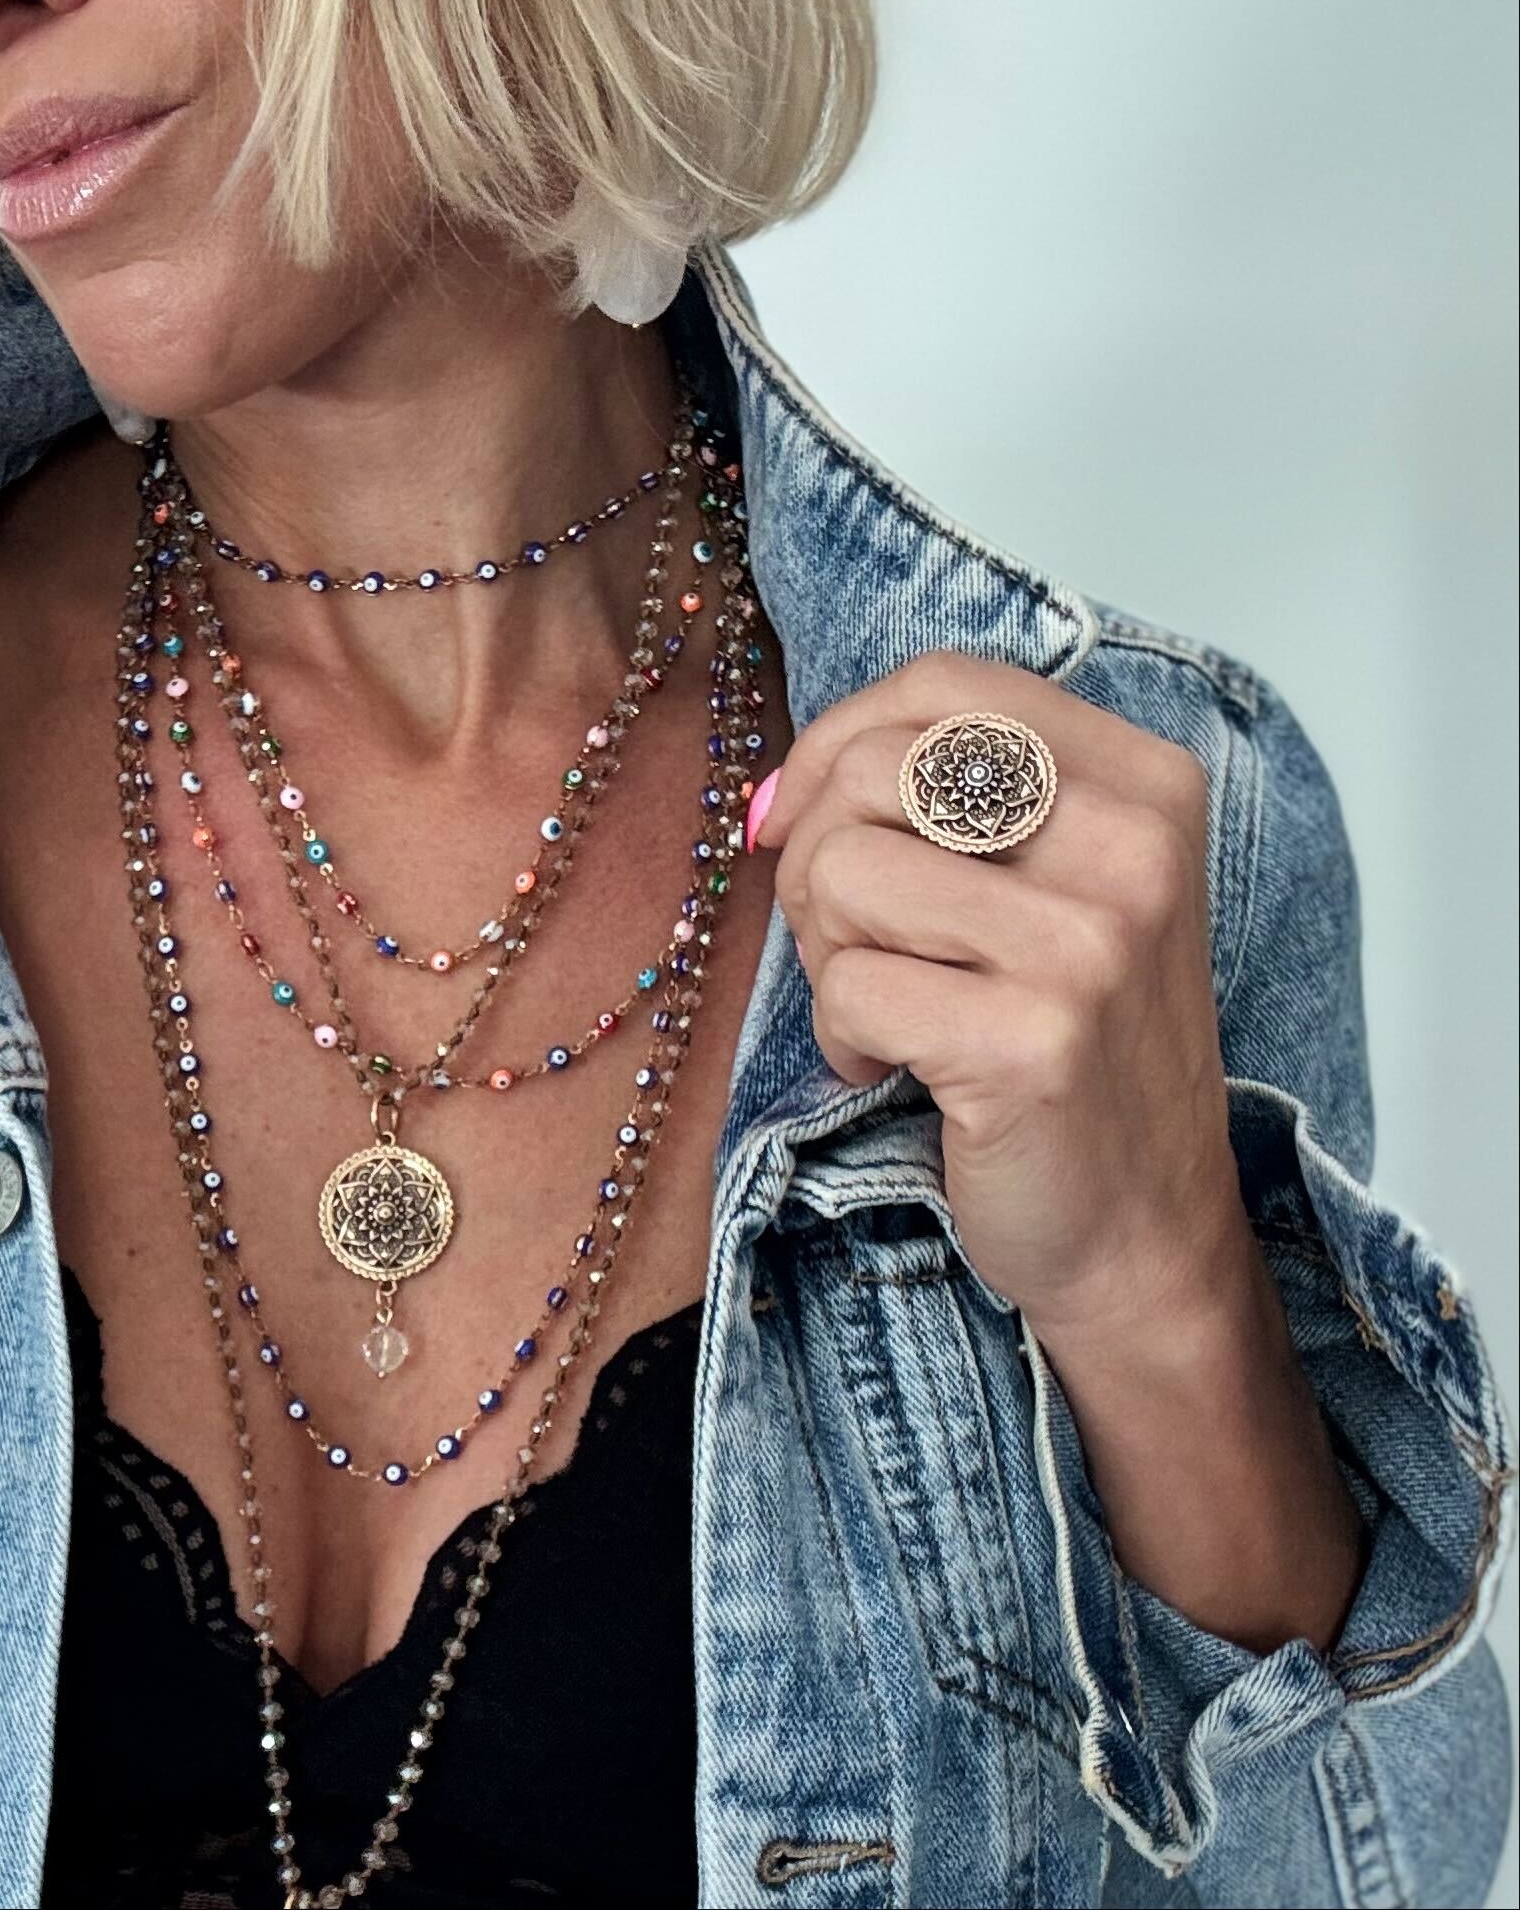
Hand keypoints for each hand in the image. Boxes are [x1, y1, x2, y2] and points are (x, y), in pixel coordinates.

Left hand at [747, 648, 1244, 1336]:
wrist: (1146, 1231)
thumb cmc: (1068, 1044)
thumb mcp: (1046, 887)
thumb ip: (932, 803)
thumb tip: (769, 796)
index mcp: (1144, 782)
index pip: (943, 685)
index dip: (837, 738)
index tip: (803, 816)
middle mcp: (1133, 846)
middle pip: (873, 771)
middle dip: (817, 858)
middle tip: (854, 942)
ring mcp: (1091, 945)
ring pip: (843, 873)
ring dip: (828, 954)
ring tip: (891, 1006)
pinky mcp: (1033, 1043)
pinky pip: (846, 989)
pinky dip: (842, 1037)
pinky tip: (902, 1070)